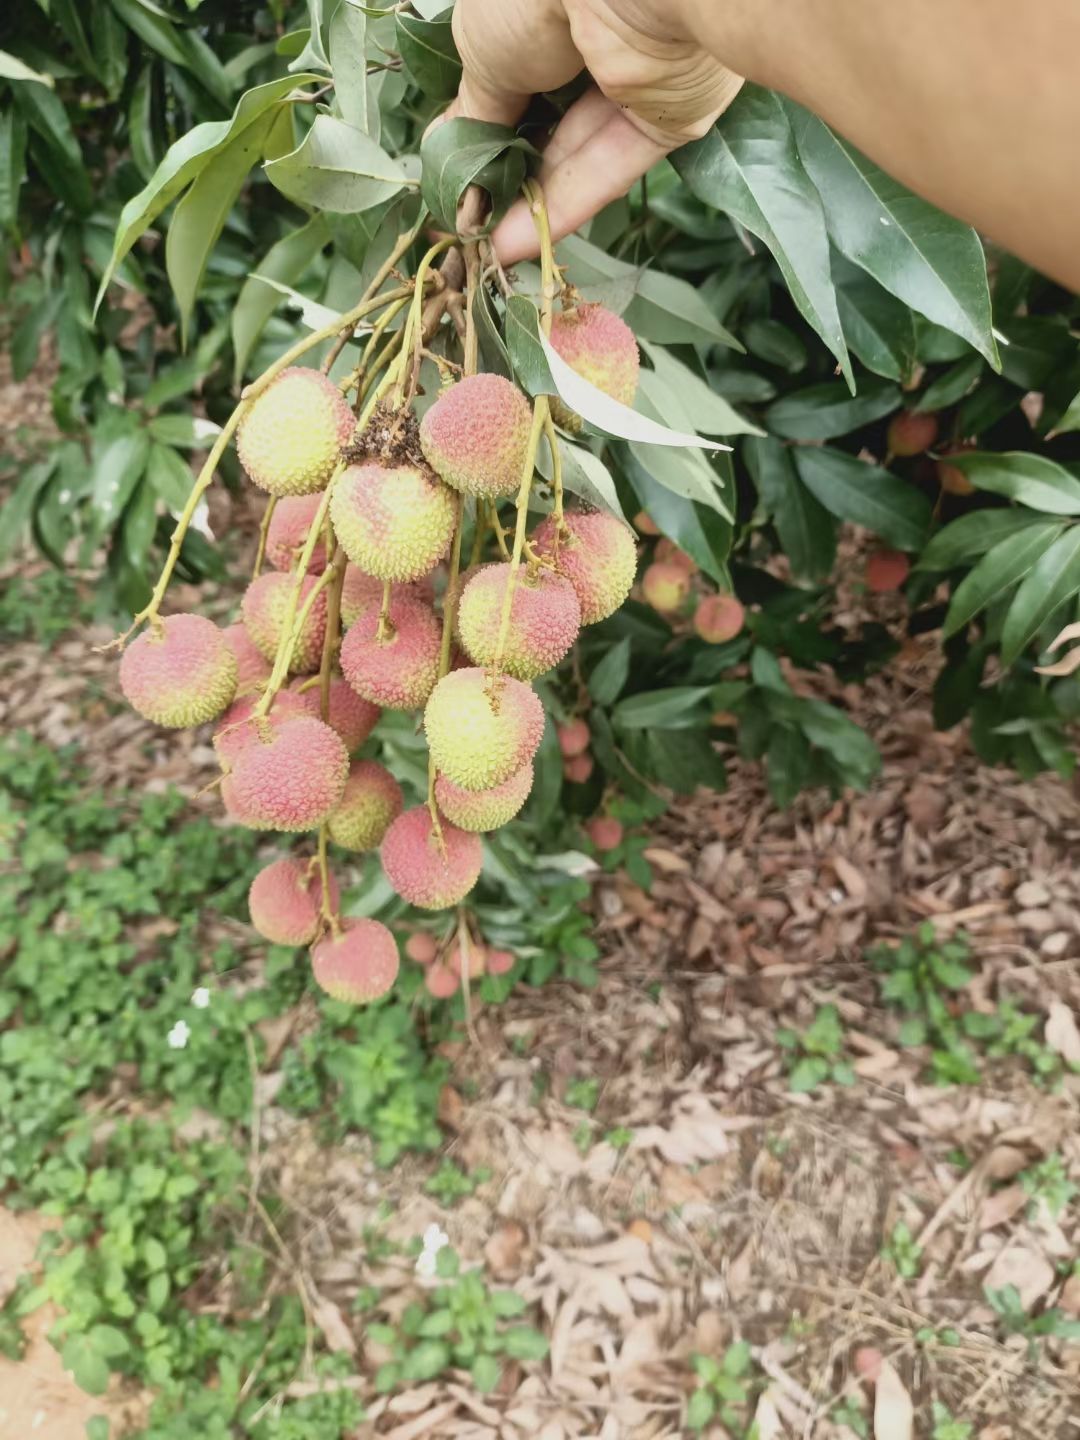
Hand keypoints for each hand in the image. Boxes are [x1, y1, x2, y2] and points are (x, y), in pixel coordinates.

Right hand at [441, 0, 742, 261]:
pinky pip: (611, 166)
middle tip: (469, 220)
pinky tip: (515, 241)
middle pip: (546, 120)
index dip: (481, 127)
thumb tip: (456, 164)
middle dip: (506, 172)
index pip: (510, 75)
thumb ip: (475, 111)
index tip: (453, 175)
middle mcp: (591, 34)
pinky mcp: (668, 117)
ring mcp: (632, 77)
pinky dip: (564, 206)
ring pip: (577, 151)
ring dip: (529, 201)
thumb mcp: (481, 51)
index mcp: (544, 5)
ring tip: (485, 243)